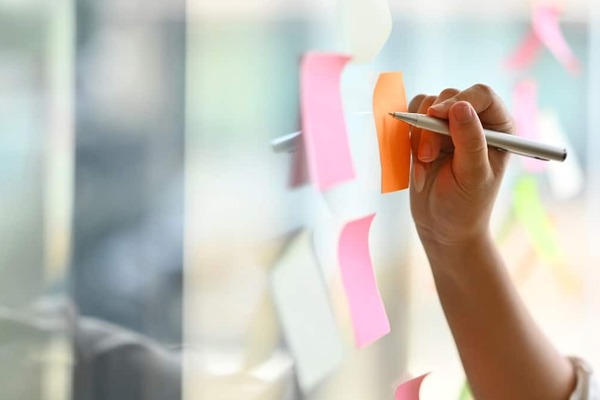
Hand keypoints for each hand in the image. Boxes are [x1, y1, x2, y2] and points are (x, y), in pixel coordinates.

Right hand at [409, 84, 514, 246]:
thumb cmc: (466, 206)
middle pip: (449, 97)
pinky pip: (411, 118)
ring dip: (419, 133)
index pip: (481, 95)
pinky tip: (417, 162)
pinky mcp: (426, 135)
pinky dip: (408, 137)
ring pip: (426, 105)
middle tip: (428, 156)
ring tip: (425, 163)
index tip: (436, 115)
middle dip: (432, 125)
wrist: (442, 227)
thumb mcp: (473, 176)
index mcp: (499, 128)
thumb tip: (460, 107)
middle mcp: (475, 122)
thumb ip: (470, 141)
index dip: (458, 100)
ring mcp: (448, 127)